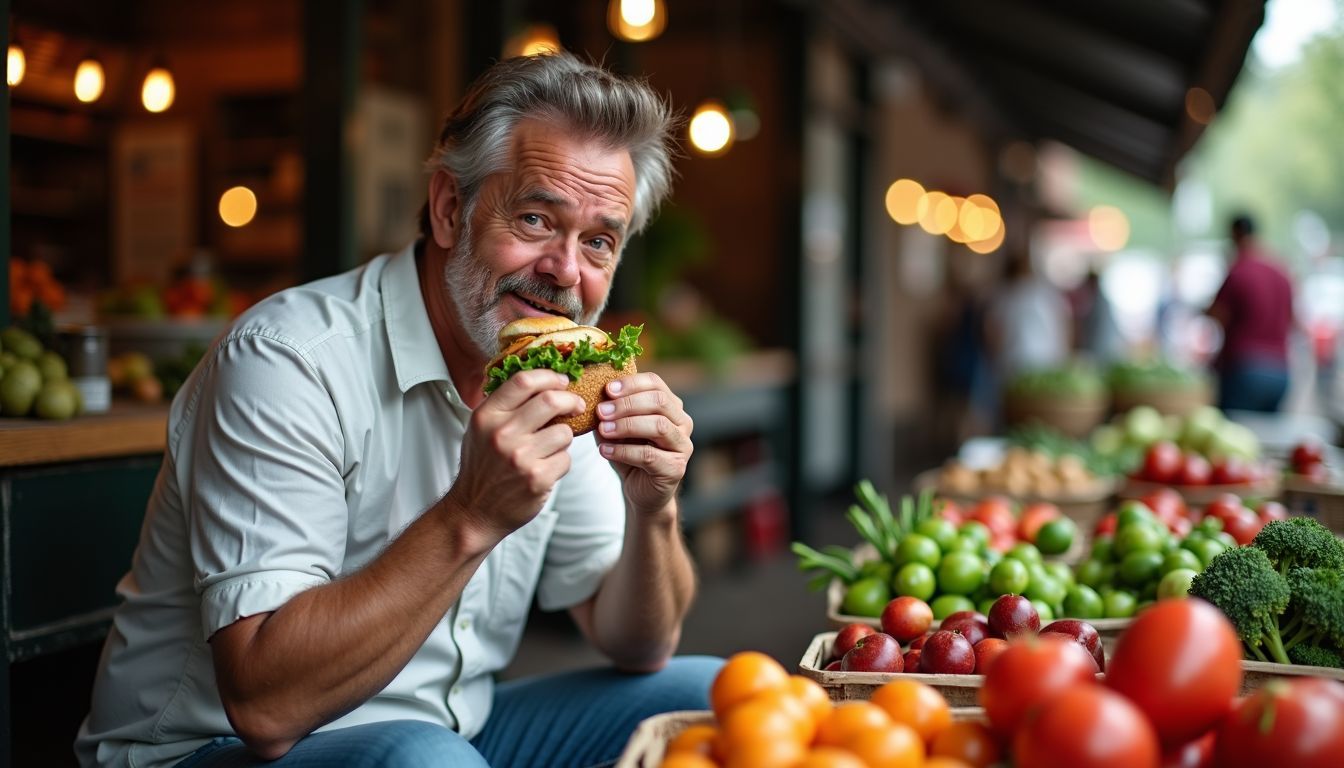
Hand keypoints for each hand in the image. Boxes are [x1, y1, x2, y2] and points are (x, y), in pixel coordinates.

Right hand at [448, 370, 583, 539]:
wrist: (474, 511)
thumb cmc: (482, 467)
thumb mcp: (480, 429)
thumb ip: (505, 406)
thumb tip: (542, 382)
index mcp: (487, 416)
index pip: (523, 382)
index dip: (549, 377)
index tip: (562, 381)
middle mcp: (502, 433)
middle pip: (550, 400)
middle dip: (571, 400)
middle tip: (576, 405)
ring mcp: (520, 457)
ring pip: (564, 432)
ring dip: (565, 437)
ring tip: (551, 447)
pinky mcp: (537, 478)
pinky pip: (566, 459)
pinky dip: (561, 462)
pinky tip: (546, 468)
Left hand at [594, 373, 693, 513]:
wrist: (640, 491)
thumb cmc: (630, 454)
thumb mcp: (617, 427)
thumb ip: (610, 410)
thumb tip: (592, 394)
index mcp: (670, 405)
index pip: (655, 383)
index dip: (631, 383)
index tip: (607, 389)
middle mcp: (682, 422)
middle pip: (659, 401)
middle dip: (627, 404)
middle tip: (601, 411)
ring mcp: (683, 445)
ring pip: (659, 426)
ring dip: (626, 425)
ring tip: (603, 430)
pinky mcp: (676, 468)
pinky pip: (649, 455)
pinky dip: (624, 451)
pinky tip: (605, 451)